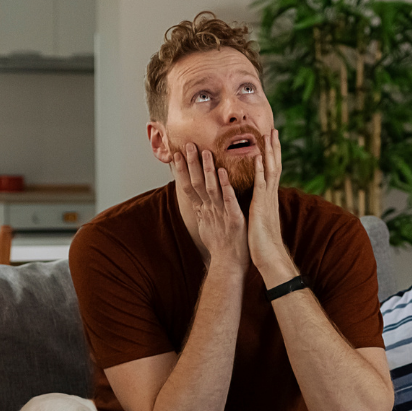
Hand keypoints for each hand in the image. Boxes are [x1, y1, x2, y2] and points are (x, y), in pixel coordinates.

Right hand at [171, 142, 247, 272]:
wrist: (229, 265)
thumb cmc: (221, 246)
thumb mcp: (207, 226)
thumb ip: (203, 210)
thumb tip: (197, 201)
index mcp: (203, 210)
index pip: (189, 186)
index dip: (182, 170)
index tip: (176, 154)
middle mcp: (208, 210)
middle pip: (197, 183)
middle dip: (191, 164)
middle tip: (188, 145)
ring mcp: (220, 214)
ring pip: (211, 188)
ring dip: (208, 170)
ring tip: (205, 152)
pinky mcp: (234, 219)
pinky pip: (229, 200)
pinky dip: (226, 186)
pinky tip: (224, 173)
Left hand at [246, 129, 295, 286]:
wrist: (269, 256)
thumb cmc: (261, 241)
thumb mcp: (259, 218)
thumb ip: (258, 206)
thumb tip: (256, 201)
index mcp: (268, 197)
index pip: (270, 171)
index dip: (271, 156)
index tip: (270, 141)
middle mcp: (270, 195)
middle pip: (273, 166)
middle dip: (273, 148)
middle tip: (273, 129)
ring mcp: (267, 200)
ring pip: (270, 170)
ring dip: (269, 152)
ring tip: (268, 135)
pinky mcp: (262, 206)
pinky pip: (261, 185)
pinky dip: (260, 170)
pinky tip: (258, 157)